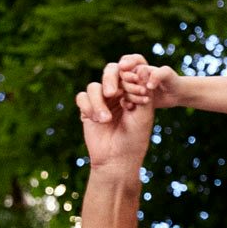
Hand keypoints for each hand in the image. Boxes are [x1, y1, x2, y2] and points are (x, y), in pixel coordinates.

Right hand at [75, 58, 154, 174]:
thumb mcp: (144, 113)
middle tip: (112, 93)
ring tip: (105, 119)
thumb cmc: (135, 137)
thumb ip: (143, 90)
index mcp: (133, 92)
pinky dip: (88, 107)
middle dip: (110, 79)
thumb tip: (144, 68)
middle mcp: (117, 94)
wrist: (118, 159)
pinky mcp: (87, 109)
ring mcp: (101, 100)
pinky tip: (97, 121)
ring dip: (98, 102)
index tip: (137, 94)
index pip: (129, 74)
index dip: (131, 79)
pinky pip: (82, 98)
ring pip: (94, 87)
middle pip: (110, 72)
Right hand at [120, 58, 182, 109]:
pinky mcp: (133, 99)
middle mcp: (132, 76)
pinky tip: (134, 106)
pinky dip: (126, 103)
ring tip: (147, 99)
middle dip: (130, 85)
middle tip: (144, 91)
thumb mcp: (167, 74)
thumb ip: (157, 75)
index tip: (133, 76)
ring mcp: (131, 88)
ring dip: (132, 96)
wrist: (176, 94)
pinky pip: (123, 101)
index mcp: (138, 67)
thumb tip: (147, 85)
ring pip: (122, 90)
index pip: (125, 63)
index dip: (127, 69)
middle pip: (121, 79)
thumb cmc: (172, 80)